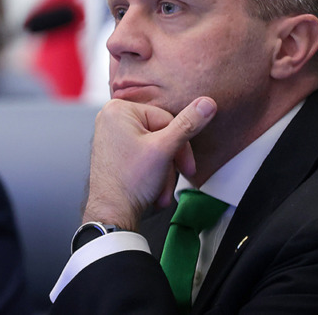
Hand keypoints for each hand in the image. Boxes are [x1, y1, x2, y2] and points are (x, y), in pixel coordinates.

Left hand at [82, 96, 216, 231]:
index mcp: (118, 109)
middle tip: (174, 177)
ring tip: (159, 188)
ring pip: (154, 147)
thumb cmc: (129, 183)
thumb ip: (187, 125)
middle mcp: (111, 118)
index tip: (187, 166)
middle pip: (160, 133)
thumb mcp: (164, 150)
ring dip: (163, 170)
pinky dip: (152, 171)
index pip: (166, 119)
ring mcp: (111, 135)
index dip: (180, 144)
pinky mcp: (115, 150)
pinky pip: (143, 154)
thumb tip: (206, 104)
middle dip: (170, 161)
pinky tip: (152, 187)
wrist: (112, 214)